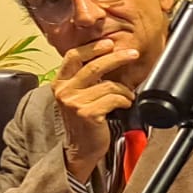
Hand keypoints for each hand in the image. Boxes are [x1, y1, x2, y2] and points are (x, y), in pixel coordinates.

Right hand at [54, 38, 139, 180]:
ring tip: (127, 96)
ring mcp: (74, 103)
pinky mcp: (87, 113)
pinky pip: (114, 98)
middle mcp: (64, 91)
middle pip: (93, 66)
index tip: (109, 43)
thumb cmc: (84, 121)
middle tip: (132, 54)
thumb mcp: (77, 96)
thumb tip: (108, 55)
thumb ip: (85, 78)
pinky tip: (125, 105)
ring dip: (124, 90)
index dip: (92, 48)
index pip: (73, 56)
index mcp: (60, 83)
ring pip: (109, 85)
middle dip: (117, 57)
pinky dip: (125, 100)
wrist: (80, 149)